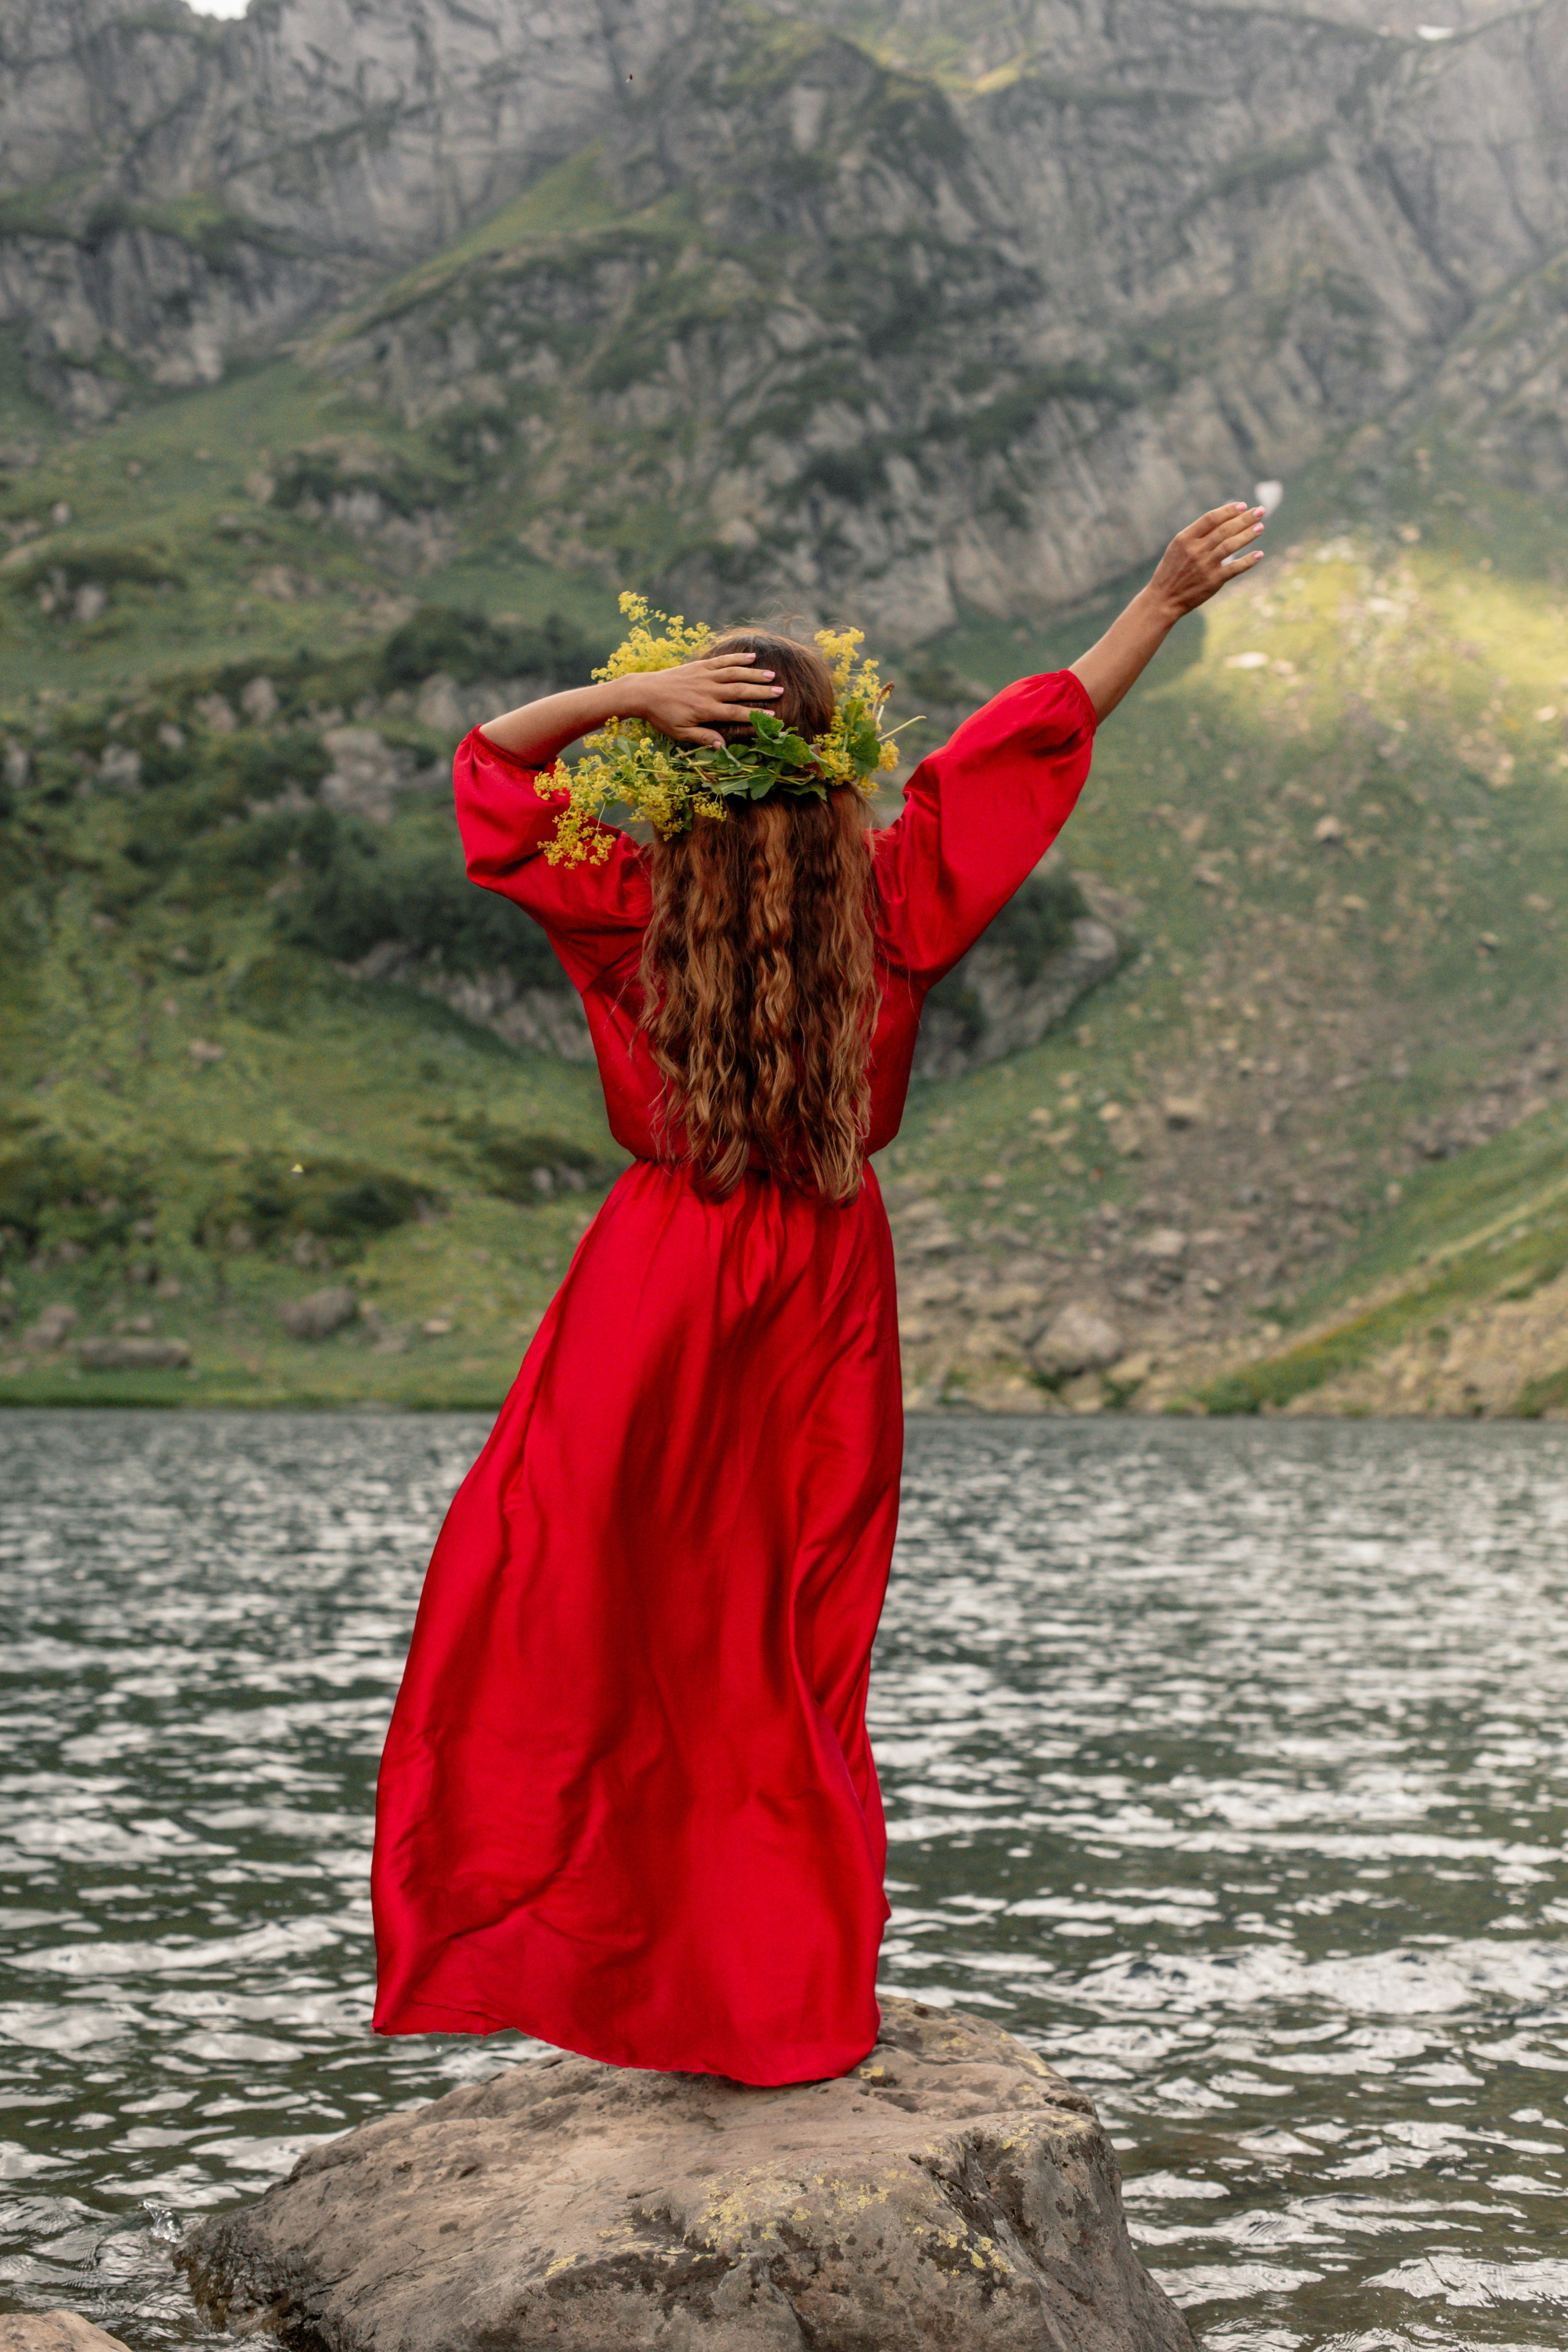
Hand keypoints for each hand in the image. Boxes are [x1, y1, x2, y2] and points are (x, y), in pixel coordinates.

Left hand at [620, 651, 783, 749]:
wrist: (644, 691)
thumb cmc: (662, 716)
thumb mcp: (680, 733)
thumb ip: (702, 737)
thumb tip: (723, 746)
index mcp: (705, 709)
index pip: (735, 712)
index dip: (755, 714)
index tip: (772, 716)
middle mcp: (708, 691)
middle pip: (740, 690)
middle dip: (761, 691)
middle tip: (780, 691)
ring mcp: (704, 676)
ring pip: (734, 673)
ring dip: (754, 673)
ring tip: (771, 674)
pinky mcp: (699, 666)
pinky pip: (721, 661)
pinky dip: (737, 658)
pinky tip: (751, 657)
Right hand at [1146, 502, 1266, 620]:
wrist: (1163, 599)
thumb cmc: (1171, 571)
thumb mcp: (1177, 548)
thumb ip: (1196, 534)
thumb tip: (1222, 520)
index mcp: (1185, 539)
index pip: (1211, 518)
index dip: (1229, 510)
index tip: (1243, 505)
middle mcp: (1195, 550)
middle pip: (1225, 529)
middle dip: (1245, 519)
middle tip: (1260, 511)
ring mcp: (1204, 566)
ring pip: (1231, 545)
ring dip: (1248, 535)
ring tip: (1260, 527)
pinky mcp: (1212, 581)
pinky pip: (1234, 568)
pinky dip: (1248, 561)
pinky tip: (1259, 554)